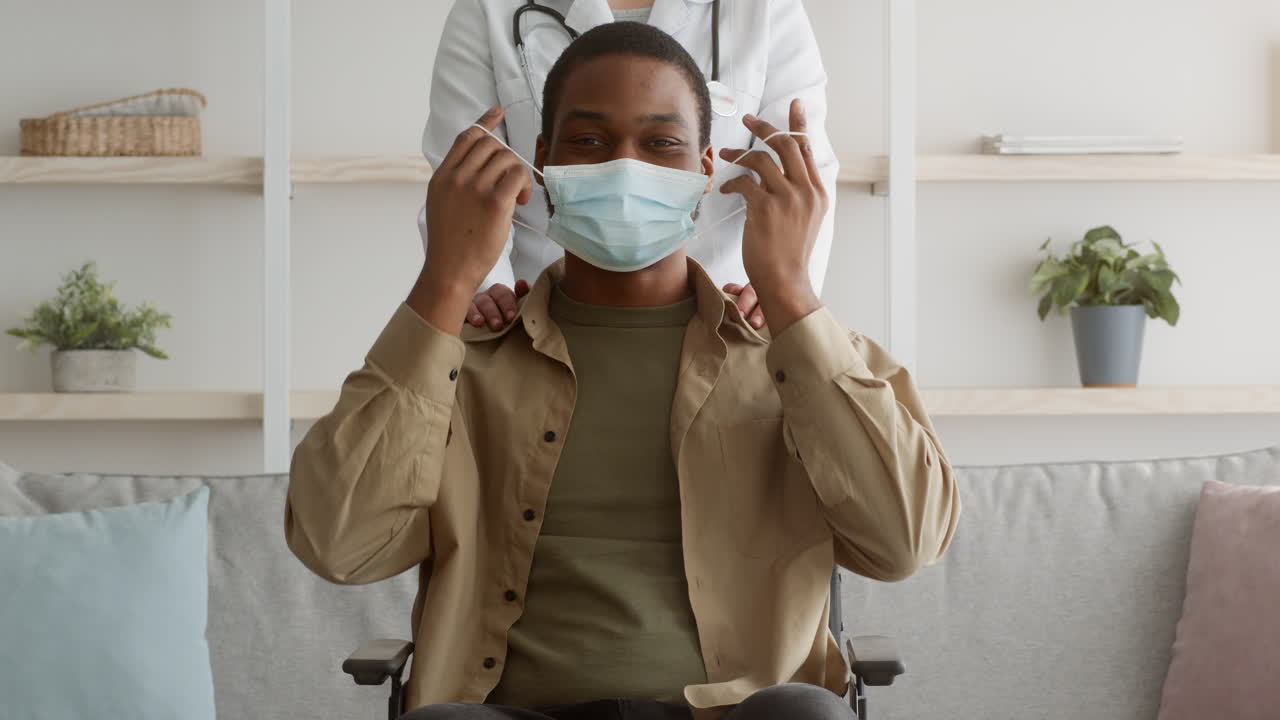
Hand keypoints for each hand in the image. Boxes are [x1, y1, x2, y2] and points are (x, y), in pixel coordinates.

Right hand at [410, 107, 532, 333]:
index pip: (467, 137)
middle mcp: (456, 177)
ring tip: (516, 197)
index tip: (498, 113)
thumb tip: (475, 165)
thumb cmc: (450, 245)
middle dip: (506, 158)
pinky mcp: (494, 202)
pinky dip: (524, 184)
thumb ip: (454, 182)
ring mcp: (474, 188)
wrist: (449, 271)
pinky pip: (518, 174)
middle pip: (491, 145)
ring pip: (507, 158)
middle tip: (511, 182)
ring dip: (518, 174)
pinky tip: (520, 200)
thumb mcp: (441, 205)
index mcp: (442, 176)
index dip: (486, 122)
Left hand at [718, 99, 825, 332]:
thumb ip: (799, 192)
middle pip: (786, 145)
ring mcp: (787, 199)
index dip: (799, 124)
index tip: (794, 103)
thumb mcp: (805, 218)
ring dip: (739, 153)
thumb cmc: (789, 252)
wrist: (785, 279)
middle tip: (747, 118)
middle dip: (764, 127)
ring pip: (762, 159)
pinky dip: (732, 182)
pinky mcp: (766, 209)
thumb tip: (781, 171)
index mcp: (817, 192)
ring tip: (724, 154)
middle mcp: (806, 191)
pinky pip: (745, 182)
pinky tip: (726, 190)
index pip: (808, 149)